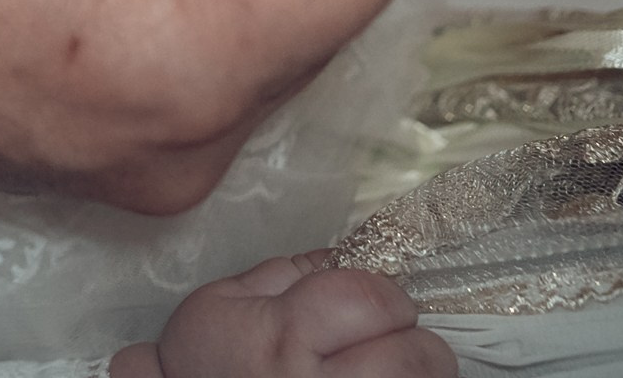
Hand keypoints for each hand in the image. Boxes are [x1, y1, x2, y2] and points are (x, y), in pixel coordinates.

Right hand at [114, 253, 454, 377]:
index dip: (383, 292)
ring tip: (385, 366)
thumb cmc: (206, 361)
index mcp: (285, 335)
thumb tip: (346, 255)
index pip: (371, 299)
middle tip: (391, 339)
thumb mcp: (225, 301)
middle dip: (413, 339)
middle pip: (416, 356)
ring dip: (415, 372)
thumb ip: (287, 272)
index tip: (376, 300)